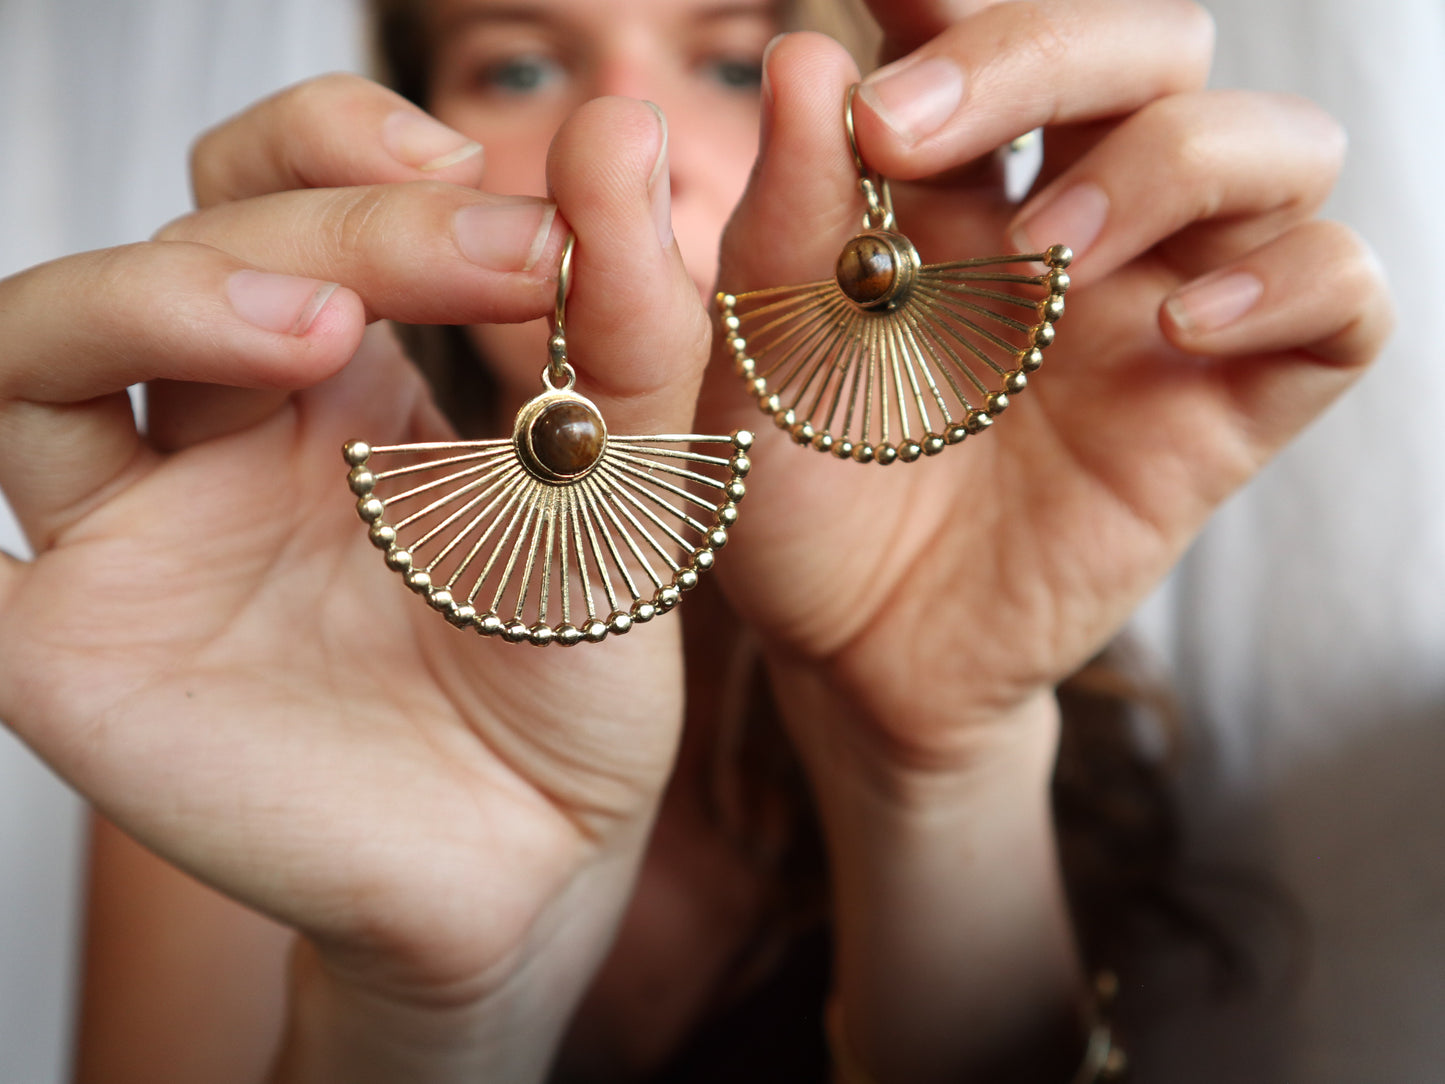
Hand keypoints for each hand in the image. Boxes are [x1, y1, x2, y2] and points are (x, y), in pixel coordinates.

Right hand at [0, 79, 705, 1079]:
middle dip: (333, 226)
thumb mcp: (622, 486)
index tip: (502, 194)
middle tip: (480, 248)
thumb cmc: (571, 670)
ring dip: (157, 296)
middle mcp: (218, 437)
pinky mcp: (78, 656)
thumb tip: (617, 124)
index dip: (357, 153)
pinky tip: (86, 494)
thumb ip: (625, 322)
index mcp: (338, 384)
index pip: (281, 196)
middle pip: (189, 249)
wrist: (541, 854)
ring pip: (44, 347)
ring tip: (319, 330)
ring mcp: (139, 538)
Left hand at [706, 1, 1391, 772]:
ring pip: (1275, 142)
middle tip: (908, 127)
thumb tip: (810, 58)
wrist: (854, 656)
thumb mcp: (757, 369)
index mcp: (951, 195)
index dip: (954, 1)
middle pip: (1150, 46)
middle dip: (1039, 50)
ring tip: (1045, 255)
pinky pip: (1342, 295)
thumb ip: (781, 224)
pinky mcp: (1224, 410)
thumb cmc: (796, 505)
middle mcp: (1073, 228)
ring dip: (1169, 159)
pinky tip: (1177, 322)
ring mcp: (1158, 312)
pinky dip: (1292, 280)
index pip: (989, 35)